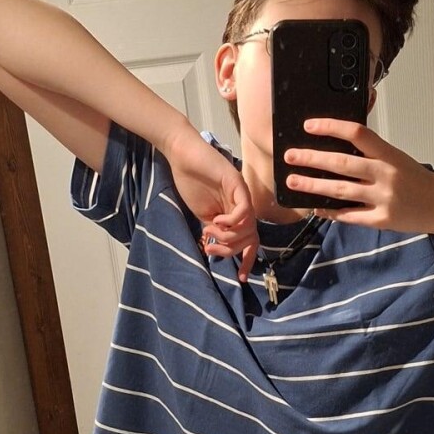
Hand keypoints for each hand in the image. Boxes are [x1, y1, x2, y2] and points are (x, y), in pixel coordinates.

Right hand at [164, 125, 258, 278]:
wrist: (182, 156)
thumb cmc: (190, 182)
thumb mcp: (202, 214)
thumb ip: (213, 230)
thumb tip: (216, 249)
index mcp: (235, 214)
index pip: (250, 241)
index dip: (248, 260)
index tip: (241, 277)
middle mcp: (243, 206)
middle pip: (250, 238)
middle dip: (231, 251)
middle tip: (211, 249)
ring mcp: (242, 195)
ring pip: (248, 227)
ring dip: (228, 237)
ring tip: (210, 231)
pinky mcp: (237, 183)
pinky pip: (244, 210)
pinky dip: (232, 221)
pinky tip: (216, 220)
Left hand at [284, 119, 433, 230]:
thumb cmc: (414, 178)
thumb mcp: (396, 157)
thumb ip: (370, 152)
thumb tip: (335, 145)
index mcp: (389, 154)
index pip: (358, 134)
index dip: (331, 127)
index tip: (309, 126)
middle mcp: (386, 174)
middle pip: (343, 163)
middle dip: (312, 159)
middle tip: (290, 155)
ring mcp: (383, 198)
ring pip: (341, 191)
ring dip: (313, 185)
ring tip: (293, 181)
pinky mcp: (381, 220)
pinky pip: (349, 215)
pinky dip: (330, 211)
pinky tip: (314, 206)